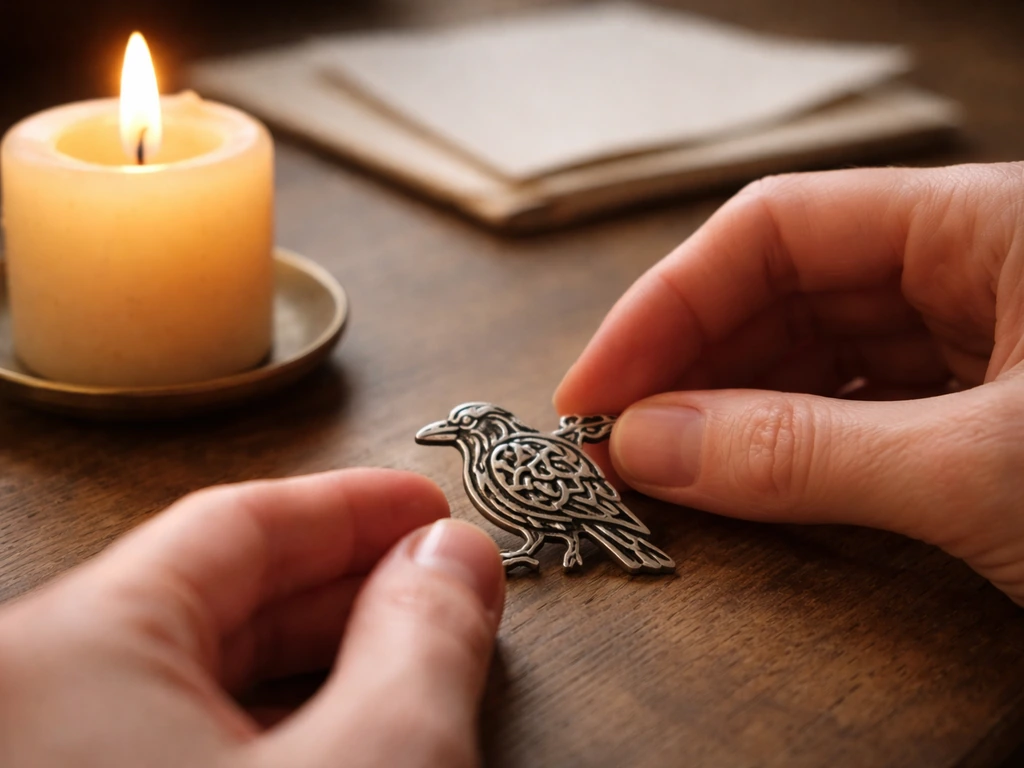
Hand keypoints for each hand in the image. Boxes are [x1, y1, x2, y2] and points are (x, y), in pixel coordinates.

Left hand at [0, 469, 503, 766]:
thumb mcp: (371, 767)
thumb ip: (422, 641)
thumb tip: (452, 559)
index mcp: (62, 657)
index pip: (232, 527)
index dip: (350, 509)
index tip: (423, 505)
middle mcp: (25, 702)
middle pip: (209, 598)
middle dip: (341, 585)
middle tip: (431, 581)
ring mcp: (43, 757)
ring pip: (191, 678)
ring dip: (311, 661)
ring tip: (402, 659)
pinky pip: (167, 739)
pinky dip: (264, 727)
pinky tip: (332, 736)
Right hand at [556, 163, 1023, 605]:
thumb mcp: (978, 473)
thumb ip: (804, 454)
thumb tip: (643, 448)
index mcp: (983, 225)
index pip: (775, 228)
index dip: (667, 304)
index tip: (594, 390)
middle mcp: (973, 267)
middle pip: (783, 291)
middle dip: (687, 366)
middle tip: (611, 446)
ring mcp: (982, 340)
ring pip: (814, 354)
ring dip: (727, 411)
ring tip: (657, 469)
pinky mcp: (985, 413)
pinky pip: (856, 410)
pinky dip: (788, 446)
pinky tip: (738, 480)